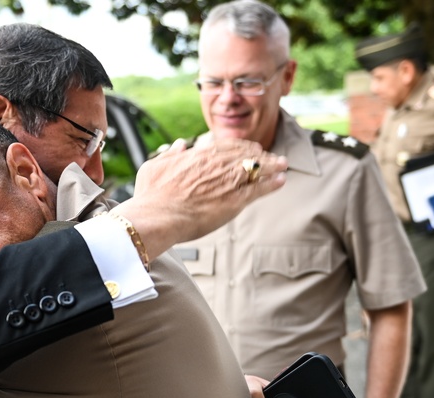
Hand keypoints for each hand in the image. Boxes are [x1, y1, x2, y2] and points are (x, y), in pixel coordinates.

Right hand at [116, 137, 287, 259]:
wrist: (157, 217)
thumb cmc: (151, 196)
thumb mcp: (154, 167)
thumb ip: (170, 154)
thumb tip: (180, 145)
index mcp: (198, 154)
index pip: (226, 145)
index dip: (240, 146)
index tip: (248, 148)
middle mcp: (217, 164)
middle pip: (245, 154)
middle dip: (260, 154)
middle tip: (270, 156)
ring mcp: (228, 181)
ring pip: (256, 168)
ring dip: (272, 165)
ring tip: (282, 165)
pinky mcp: (235, 200)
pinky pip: (259, 188)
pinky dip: (272, 183)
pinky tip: (281, 180)